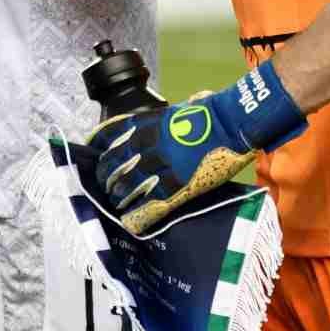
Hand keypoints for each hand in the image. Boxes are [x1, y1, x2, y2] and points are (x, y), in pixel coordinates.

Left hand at [91, 91, 255, 235]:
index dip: (100, 150)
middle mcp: (147, 145)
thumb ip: (160, 122)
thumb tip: (153, 125)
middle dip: (107, 177)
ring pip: (128, 186)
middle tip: (106, 186)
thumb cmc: (211, 112)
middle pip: (115, 165)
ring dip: (119, 197)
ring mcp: (161, 166)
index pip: (109, 137)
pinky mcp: (177, 185)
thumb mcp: (176, 110)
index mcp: (146, 124)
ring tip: (117, 203)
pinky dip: (137, 214)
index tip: (97, 159)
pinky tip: (130, 220)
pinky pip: (149, 203)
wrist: (232, 122)